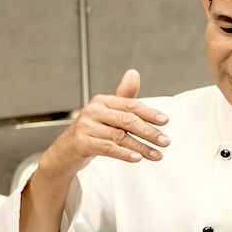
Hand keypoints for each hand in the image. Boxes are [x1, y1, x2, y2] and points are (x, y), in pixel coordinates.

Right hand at [44, 69, 168, 173]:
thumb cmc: (92, 129)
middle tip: (165, 141)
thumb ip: (124, 96)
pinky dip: (124, 154)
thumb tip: (133, 74)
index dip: (149, 113)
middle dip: (149, 132)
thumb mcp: (108, 112)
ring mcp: (85, 127)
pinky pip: (108, 148)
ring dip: (141, 147)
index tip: (165, 121)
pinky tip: (137, 158)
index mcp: (102, 101)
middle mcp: (92, 111)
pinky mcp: (82, 143)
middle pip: (126, 120)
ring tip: (157, 154)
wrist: (66, 149)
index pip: (130, 105)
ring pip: (120, 137)